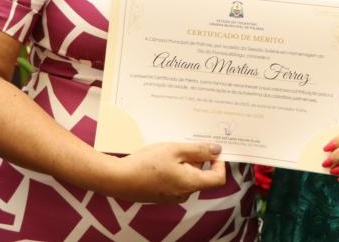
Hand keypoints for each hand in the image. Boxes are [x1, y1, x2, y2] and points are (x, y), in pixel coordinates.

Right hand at [103, 142, 226, 202]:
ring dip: (185, 162)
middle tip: (187, 143)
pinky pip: (175, 180)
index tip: (213, 149)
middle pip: (202, 176)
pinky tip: (161, 158)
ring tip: (171, 148)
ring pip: (187, 177)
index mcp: (191, 184)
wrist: (118, 179)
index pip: (218, 178)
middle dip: (198, 159)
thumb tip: (217, 150)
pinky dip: (174, 168)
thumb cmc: (147, 163)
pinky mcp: (161, 194)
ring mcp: (172, 196)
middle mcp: (184, 194)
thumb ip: (198, 150)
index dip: (219, 163)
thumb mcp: (176, 150)